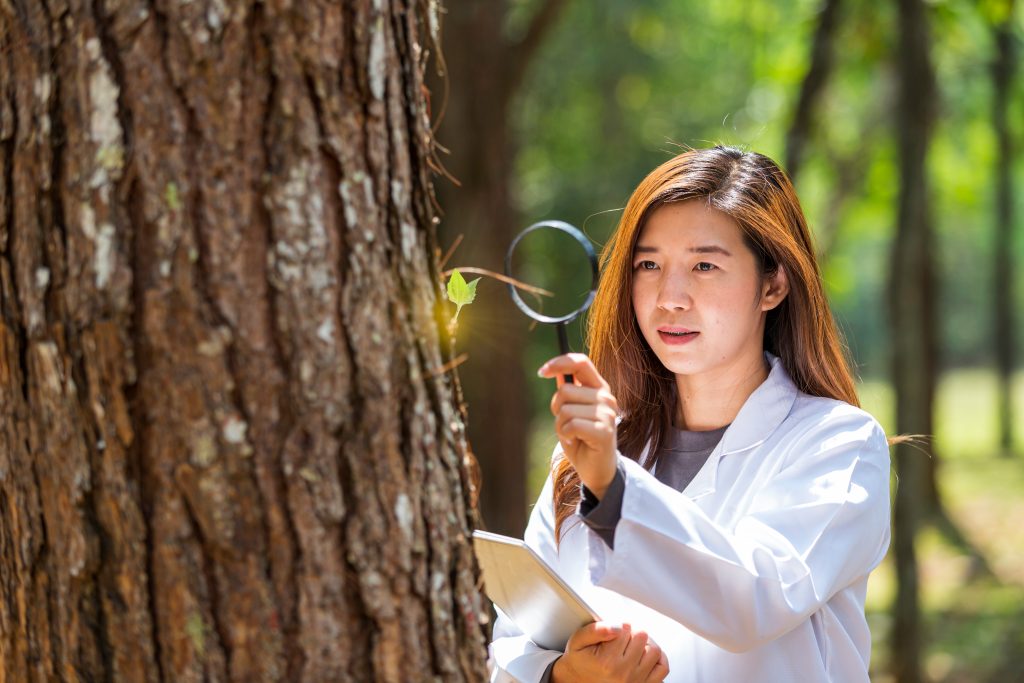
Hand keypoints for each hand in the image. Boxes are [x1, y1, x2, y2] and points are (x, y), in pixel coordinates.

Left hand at [538, 353, 619, 498]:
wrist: (597, 470)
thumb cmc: (581, 440)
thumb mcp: (571, 413)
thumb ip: (568, 393)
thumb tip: (554, 372)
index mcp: (599, 388)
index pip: (581, 362)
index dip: (559, 362)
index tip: (541, 372)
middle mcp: (606, 398)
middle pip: (565, 390)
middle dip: (556, 409)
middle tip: (566, 424)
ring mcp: (607, 414)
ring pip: (565, 410)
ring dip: (560, 426)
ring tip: (571, 435)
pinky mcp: (604, 431)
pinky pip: (571, 425)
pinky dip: (566, 435)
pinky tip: (575, 442)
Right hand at [551, 622, 669, 682]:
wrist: (579, 681)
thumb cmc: (580, 661)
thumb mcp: (578, 641)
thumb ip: (595, 630)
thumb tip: (617, 626)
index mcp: (607, 661)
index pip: (625, 629)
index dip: (619, 625)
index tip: (613, 631)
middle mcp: (624, 673)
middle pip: (641, 636)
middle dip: (632, 632)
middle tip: (622, 637)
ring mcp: (636, 680)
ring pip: (654, 650)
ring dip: (646, 643)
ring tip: (633, 644)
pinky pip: (662, 668)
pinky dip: (658, 658)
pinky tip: (645, 654)